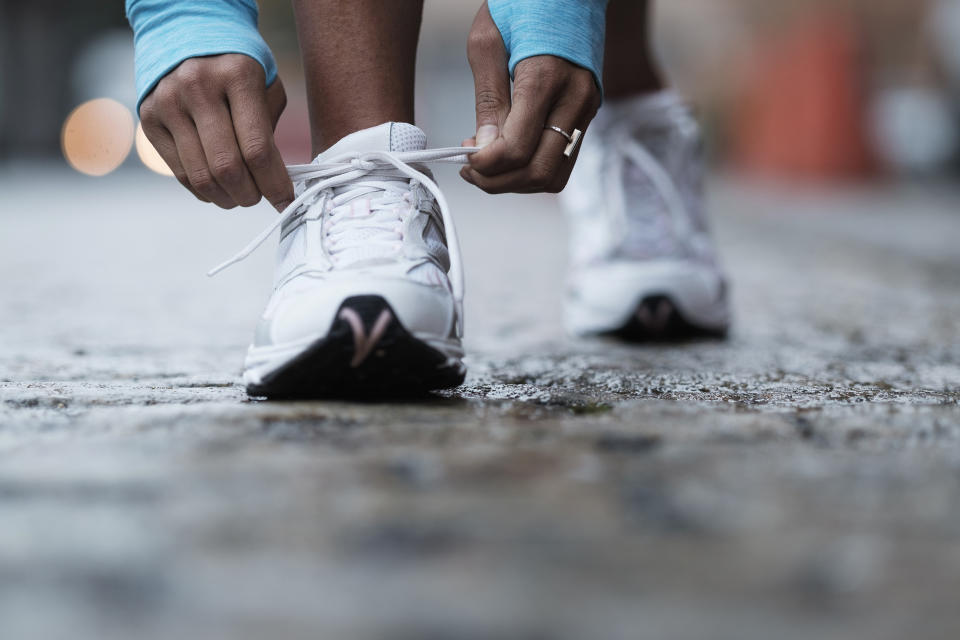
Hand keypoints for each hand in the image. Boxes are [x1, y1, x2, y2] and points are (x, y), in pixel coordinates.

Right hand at [139, 54, 293, 210]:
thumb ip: (270, 131)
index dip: (274, 184)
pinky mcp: (150, 120)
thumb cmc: (238, 70)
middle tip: (260, 198)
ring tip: (240, 197)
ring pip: (200, 176)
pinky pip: (180, 172)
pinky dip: (203, 191)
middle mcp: (197, 87)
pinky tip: (218, 189)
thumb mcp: (266, 87)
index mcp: (237, 76)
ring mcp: (168, 103)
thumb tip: (274, 183)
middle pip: (226, 167)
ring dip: (226, 198)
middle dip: (250, 195)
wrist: (187, 36)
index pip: (257, 148)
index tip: (285, 202)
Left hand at [461, 2, 601, 193]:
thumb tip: (484, 146)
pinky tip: (509, 156)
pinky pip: (562, 161)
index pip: (517, 148)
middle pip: (538, 172)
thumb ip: (487, 99)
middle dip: (499, 181)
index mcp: (545, 77)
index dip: (486, 165)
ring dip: (517, 182)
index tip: (465, 157)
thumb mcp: (488, 42)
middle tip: (471, 170)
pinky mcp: (587, 114)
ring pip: (554, 176)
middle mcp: (573, 100)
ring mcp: (586, 110)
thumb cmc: (523, 4)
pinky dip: (533, 169)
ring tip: (488, 166)